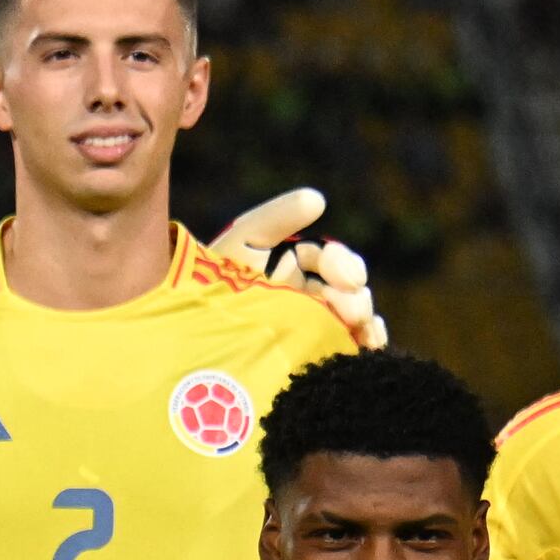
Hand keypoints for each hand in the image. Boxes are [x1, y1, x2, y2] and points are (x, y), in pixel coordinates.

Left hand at [209, 186, 386, 351]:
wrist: (190, 336)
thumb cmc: (207, 284)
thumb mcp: (240, 244)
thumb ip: (276, 219)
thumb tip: (318, 200)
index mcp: (286, 271)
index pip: (324, 261)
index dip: (340, 262)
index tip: (348, 276)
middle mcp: (299, 300)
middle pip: (343, 291)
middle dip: (355, 294)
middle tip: (352, 305)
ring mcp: (305, 331)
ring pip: (349, 321)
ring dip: (363, 320)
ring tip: (360, 325)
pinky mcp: (308, 358)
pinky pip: (344, 350)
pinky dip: (365, 345)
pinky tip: (370, 345)